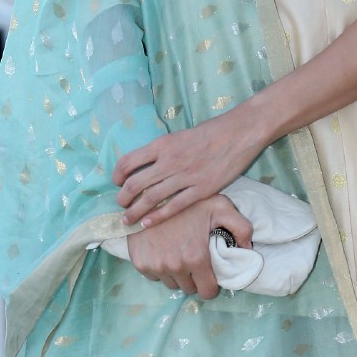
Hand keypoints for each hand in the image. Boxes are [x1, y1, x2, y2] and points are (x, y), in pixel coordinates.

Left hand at [113, 117, 260, 229]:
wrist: (239, 133)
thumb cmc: (211, 132)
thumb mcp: (179, 136)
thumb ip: (163, 151)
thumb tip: (146, 164)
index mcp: (162, 145)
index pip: (128, 162)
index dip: (117, 175)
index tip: (116, 183)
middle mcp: (169, 161)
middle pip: (135, 184)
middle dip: (123, 198)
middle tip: (120, 205)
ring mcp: (185, 177)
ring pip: (151, 198)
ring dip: (135, 211)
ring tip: (127, 220)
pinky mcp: (201, 190)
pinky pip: (173, 207)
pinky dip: (157, 217)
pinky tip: (147, 224)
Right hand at [126, 193, 252, 297]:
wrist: (149, 193)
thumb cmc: (187, 201)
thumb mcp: (220, 207)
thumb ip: (241, 227)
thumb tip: (248, 249)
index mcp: (196, 258)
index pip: (207, 292)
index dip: (211, 285)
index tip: (210, 274)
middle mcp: (175, 267)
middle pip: (189, 289)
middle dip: (194, 279)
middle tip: (194, 259)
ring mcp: (156, 266)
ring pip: (171, 283)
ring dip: (177, 275)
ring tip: (179, 254)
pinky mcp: (140, 263)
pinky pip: (154, 276)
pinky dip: (160, 268)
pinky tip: (163, 250)